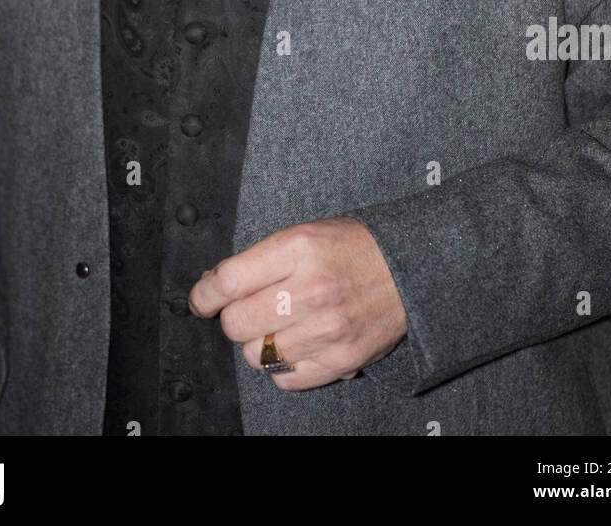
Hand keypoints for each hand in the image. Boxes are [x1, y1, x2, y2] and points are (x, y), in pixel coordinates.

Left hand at [188, 215, 407, 389]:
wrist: (409, 268)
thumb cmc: (351, 247)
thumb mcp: (304, 233)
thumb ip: (260, 259)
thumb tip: (213, 287)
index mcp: (297, 248)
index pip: (227, 282)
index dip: (204, 295)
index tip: (201, 300)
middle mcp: (310, 290)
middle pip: (236, 324)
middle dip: (235, 317)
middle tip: (250, 308)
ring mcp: (327, 329)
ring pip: (257, 355)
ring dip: (261, 342)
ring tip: (280, 324)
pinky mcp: (341, 360)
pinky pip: (285, 378)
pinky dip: (283, 365)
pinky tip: (297, 342)